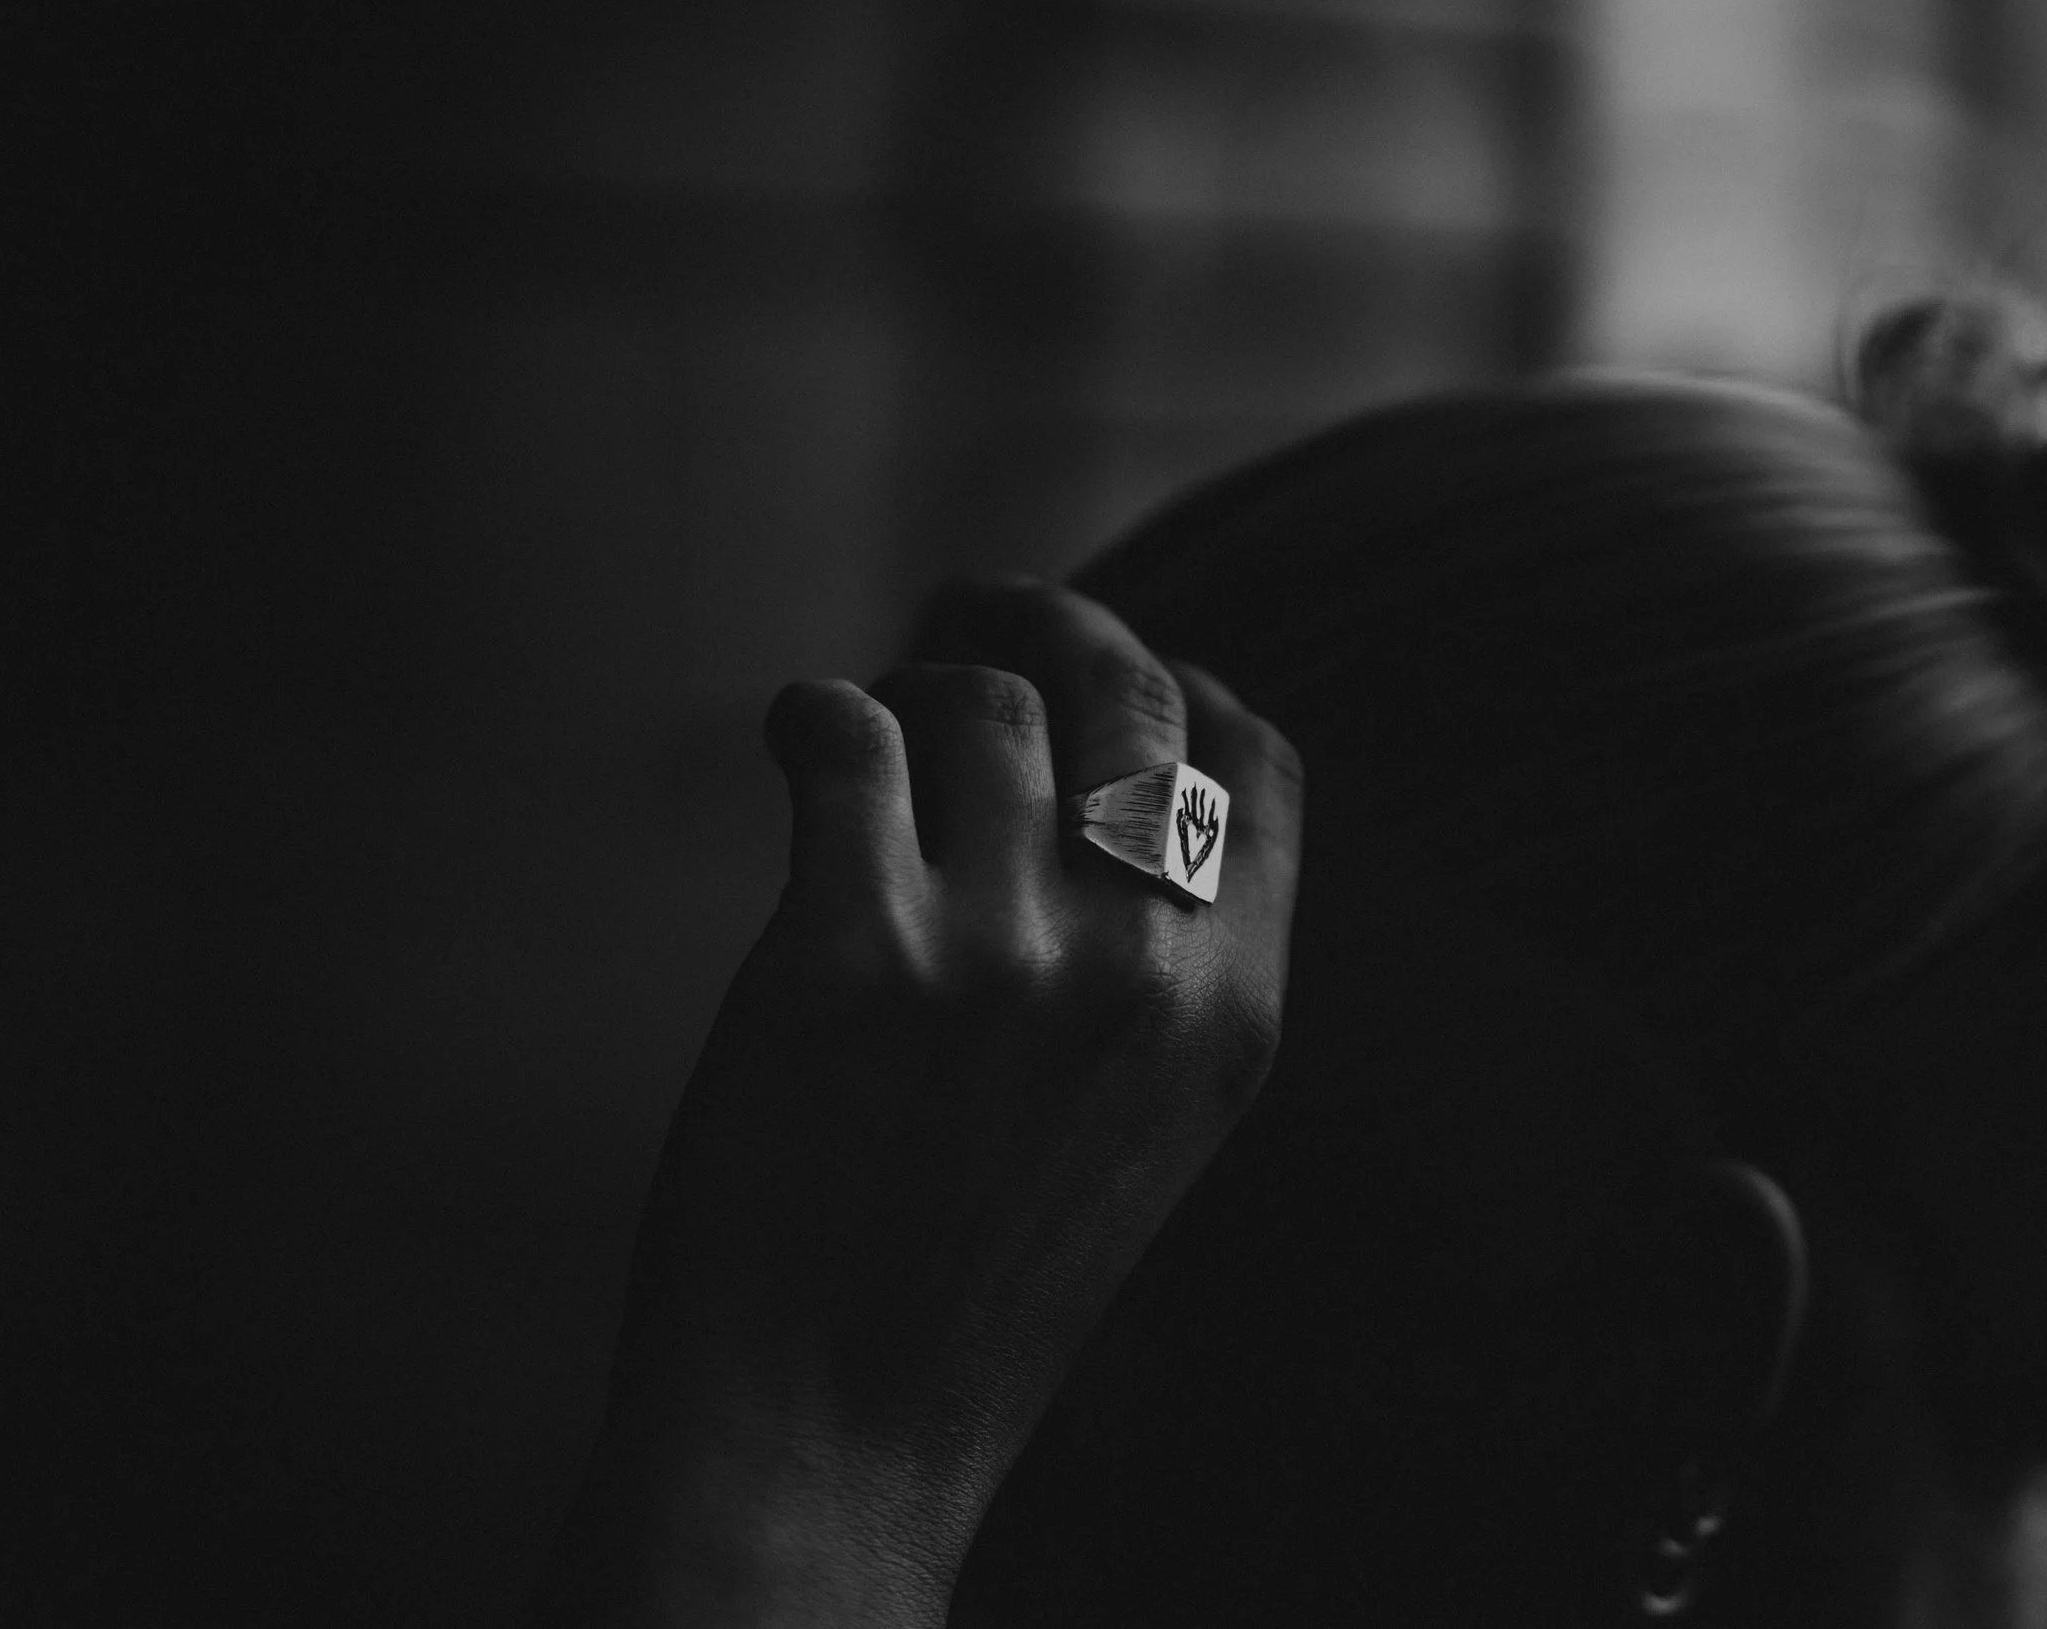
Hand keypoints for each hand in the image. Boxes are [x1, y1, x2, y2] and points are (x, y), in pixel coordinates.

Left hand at [542, 582, 1303, 1626]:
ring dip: (909, 686)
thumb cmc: (966, 1282)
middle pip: (1126, 684)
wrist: (829, 1438)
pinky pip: (842, 737)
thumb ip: (1151, 961)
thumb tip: (1081, 759)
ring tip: (864, 732)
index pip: (1257, 759)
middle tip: (966, 609)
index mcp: (1234, 1010)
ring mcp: (1001, 956)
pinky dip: (805, 712)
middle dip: (1043, 616)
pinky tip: (789, 737)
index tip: (1104, 668)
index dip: (1179, 680)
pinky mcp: (849, 952)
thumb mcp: (1134, 1129)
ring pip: (976, 698)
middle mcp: (1142, 967)